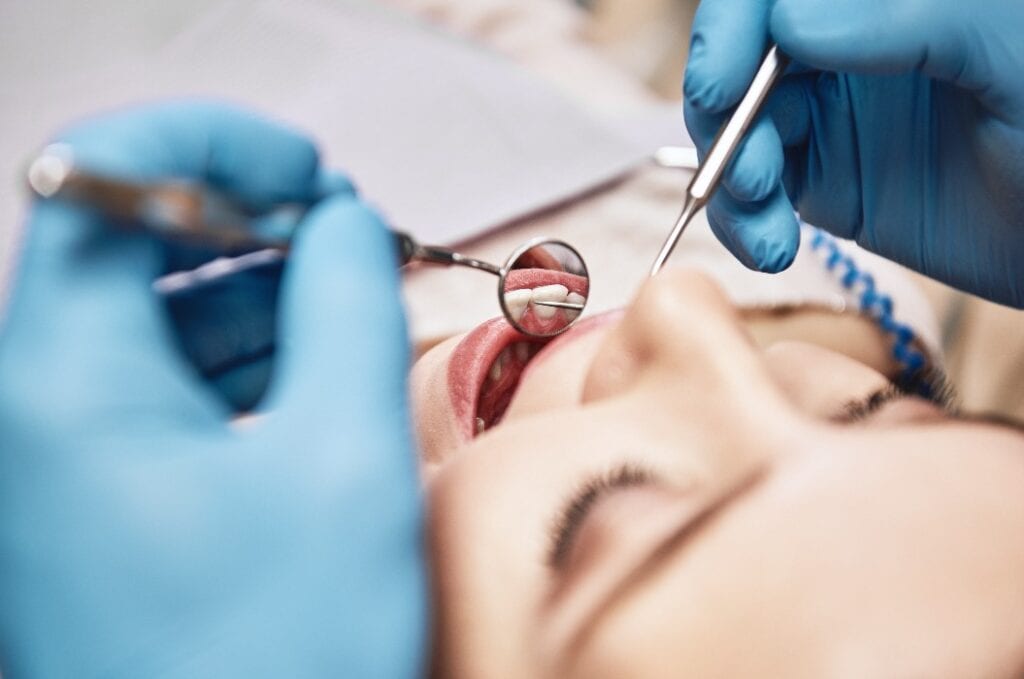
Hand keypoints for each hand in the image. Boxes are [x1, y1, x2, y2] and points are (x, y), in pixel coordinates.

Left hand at [0, 103, 425, 675]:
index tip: (301, 166)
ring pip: (153, 309)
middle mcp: (37, 408)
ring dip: (254, 280)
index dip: (212, 146)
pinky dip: (243, 345)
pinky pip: (167, 376)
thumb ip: (347, 306)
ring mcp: (65, 453)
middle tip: (343, 223)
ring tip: (346, 282)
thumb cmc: (274, 665)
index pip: (105, 182)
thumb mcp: (343, 457)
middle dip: (246, 214)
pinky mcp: (105, 489)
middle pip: (130, 242)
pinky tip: (313, 350)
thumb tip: (344, 225)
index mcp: (65, 385)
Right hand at [683, 0, 1023, 306]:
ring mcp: (830, 113)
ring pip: (737, 131)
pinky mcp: (823, 179)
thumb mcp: (1009, 55)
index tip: (719, 86)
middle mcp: (847, 45)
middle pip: (740, 62)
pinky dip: (743, 223)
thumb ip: (910, 18)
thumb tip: (791, 21)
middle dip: (726, 121)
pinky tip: (770, 248)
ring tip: (766, 231)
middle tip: (751, 174)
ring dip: (730, 183)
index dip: (731, 31)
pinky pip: (754, 193)